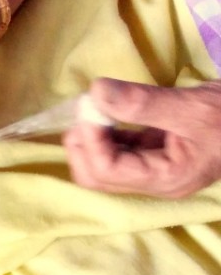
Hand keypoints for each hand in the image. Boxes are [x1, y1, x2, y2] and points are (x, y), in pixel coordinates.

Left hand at [64, 78, 220, 197]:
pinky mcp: (155, 154)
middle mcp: (154, 182)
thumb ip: (143, 103)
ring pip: (103, 165)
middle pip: (96, 177)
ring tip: (94, 106)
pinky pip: (119, 150)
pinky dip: (106, 132)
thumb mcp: (192, 106)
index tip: (92, 105)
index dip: (90, 140)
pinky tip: (109, 110)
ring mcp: (154, 169)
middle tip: (86, 107)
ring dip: (91, 137)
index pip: (106, 171)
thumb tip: (96, 92)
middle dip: (83, 144)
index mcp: (165, 178)